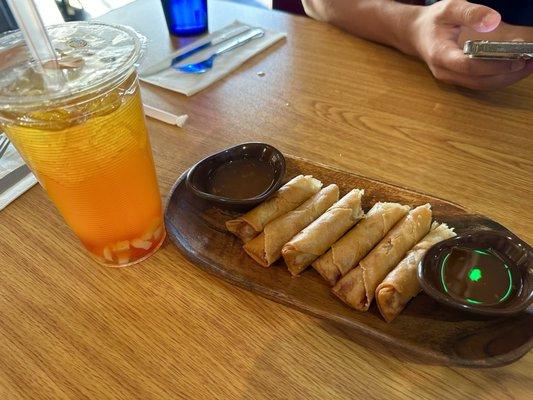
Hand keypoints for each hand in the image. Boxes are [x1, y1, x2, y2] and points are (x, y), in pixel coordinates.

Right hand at [409, 0, 532, 89]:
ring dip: (506, 78)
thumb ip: (471, 13)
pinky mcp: (458, 79)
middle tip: (530, 62)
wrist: (416, 34)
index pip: (469, 66)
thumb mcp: (449, 9)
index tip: (517, 57)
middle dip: (507, 75)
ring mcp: (451, 78)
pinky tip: (515, 66)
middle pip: (479, 81)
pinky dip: (499, 77)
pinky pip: (480, 82)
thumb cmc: (433, 22)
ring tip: (529, 65)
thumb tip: (493, 21)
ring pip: (481, 85)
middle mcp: (445, 72)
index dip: (493, 64)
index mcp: (440, 55)